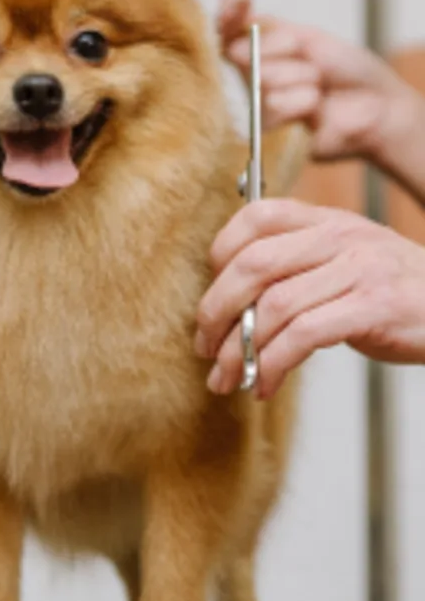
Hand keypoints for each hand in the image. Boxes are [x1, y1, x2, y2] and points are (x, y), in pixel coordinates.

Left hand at [195, 198, 424, 397]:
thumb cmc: (396, 294)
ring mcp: (359, 270)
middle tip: (205, 347)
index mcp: (327, 222)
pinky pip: (304, 336)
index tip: (210, 297)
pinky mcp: (374, 307)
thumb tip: (231, 304)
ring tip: (228, 377)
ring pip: (273, 306)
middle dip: (215, 311)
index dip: (220, 254)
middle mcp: (340, 237)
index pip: (256, 216)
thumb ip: (297, 268)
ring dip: (240, 350)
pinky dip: (274, 364)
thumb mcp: (346, 263)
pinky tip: (266, 384)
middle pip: (253, 265)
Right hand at [217, 0, 424, 184]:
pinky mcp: (270, 136)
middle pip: (243, 54)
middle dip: (283, 51)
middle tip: (313, 64)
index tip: (237, 0)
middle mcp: (253, 79)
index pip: (227, 31)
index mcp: (261, 52)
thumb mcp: (310, 38)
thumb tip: (233, 47)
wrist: (378, 106)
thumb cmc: (347, 71)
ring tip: (319, 87)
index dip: (227, 14)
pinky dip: (300, 102)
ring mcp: (260, 107)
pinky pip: (273, 108)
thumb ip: (271, 36)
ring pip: (261, 82)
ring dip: (299, 78)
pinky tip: (316, 107)